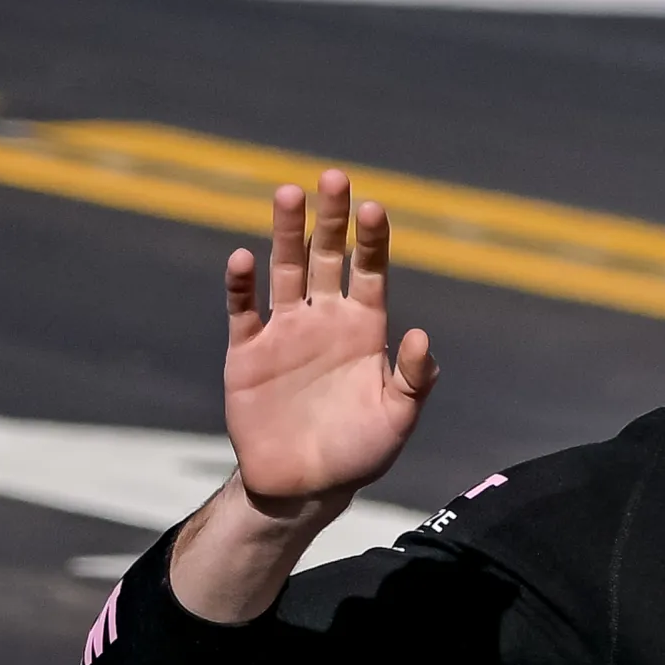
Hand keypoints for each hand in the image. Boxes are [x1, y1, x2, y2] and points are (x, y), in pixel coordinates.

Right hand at [222, 169, 436, 507]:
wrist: (304, 487)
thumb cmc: (359, 453)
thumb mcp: (397, 420)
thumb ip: (413, 380)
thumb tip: (422, 337)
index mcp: (364, 329)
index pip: (370, 272)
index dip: (371, 241)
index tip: (373, 208)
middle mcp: (325, 321)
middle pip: (327, 257)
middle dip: (331, 219)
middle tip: (333, 177)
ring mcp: (285, 333)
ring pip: (285, 271)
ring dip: (287, 234)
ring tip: (289, 193)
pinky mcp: (248, 354)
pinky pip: (244, 311)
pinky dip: (242, 285)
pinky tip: (244, 258)